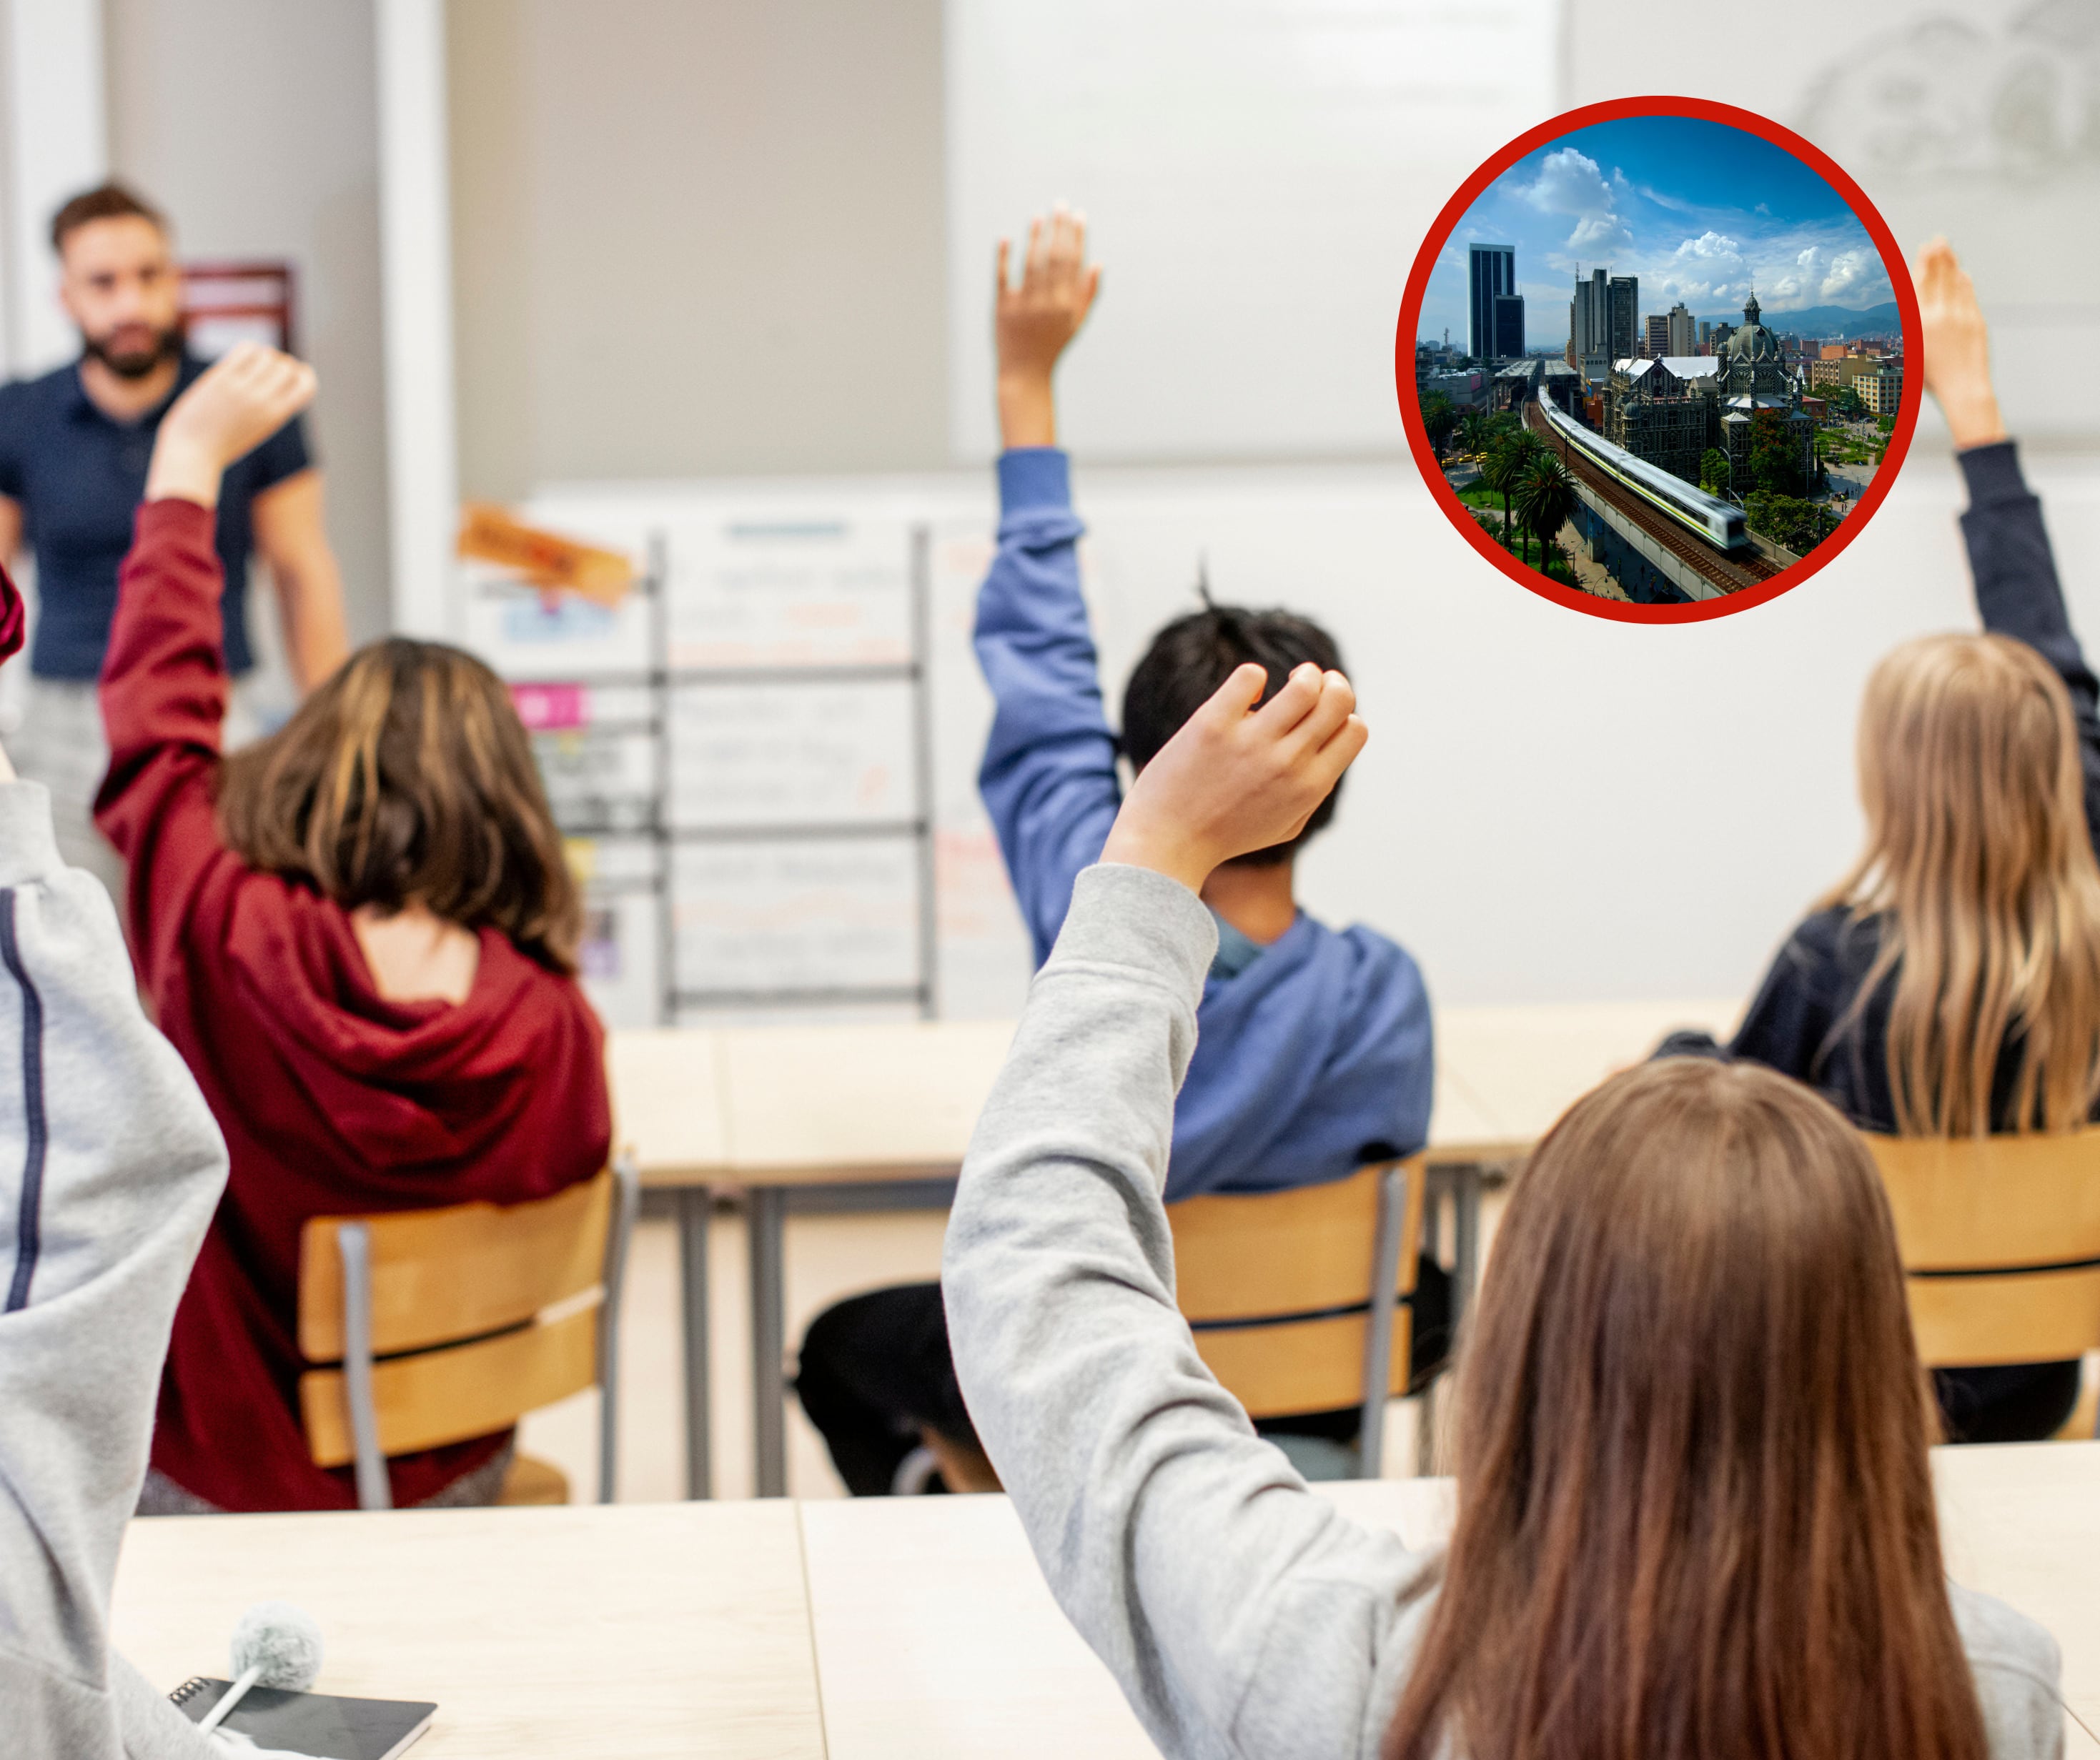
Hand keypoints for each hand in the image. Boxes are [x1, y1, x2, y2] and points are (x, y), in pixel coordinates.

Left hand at [146, 343, 317, 510]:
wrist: (193, 451)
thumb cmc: (224, 443)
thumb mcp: (258, 427)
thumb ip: (270, 406)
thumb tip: (276, 373)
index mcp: (277, 416)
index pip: (307, 385)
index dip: (304, 375)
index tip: (292, 376)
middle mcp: (263, 401)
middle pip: (287, 367)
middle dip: (282, 363)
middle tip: (267, 370)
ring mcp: (242, 389)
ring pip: (267, 355)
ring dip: (264, 355)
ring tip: (253, 364)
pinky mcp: (221, 378)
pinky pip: (245, 350)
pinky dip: (249, 348)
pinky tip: (242, 357)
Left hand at [995, 203, 1100, 448]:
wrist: (1024, 374)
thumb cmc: (1052, 346)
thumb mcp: (1076, 324)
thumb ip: (1088, 295)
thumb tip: (1097, 263)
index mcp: (1067, 305)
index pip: (1074, 263)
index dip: (1077, 237)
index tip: (1078, 215)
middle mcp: (1047, 303)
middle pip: (1054, 258)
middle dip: (1059, 229)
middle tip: (1060, 205)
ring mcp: (1023, 305)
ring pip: (1031, 264)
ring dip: (1035, 237)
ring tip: (1038, 216)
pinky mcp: (1002, 309)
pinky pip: (1002, 278)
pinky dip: (1003, 257)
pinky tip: (1006, 238)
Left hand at [1100, 662, 1366, 894]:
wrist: (1166, 845)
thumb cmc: (1225, 835)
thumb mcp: (1284, 825)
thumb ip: (1313, 791)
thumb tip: (1327, 750)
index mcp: (1309, 786)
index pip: (1356, 730)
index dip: (1345, 715)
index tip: (1321, 716)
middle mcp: (1288, 762)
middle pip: (1339, 698)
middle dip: (1332, 682)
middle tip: (1310, 684)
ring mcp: (1251, 742)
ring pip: (1305, 683)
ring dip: (1302, 673)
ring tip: (1284, 681)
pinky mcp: (1213, 724)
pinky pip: (1250, 677)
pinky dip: (1253, 676)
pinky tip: (1242, 694)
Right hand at [1915, 237, 2004, 449]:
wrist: (1963, 389)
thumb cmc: (1932, 378)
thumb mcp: (1913, 352)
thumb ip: (1914, 327)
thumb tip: (1914, 307)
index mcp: (1919, 323)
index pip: (1920, 286)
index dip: (1923, 265)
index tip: (1924, 249)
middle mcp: (1939, 315)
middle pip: (1938, 278)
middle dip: (1938, 257)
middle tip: (1937, 239)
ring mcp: (1960, 316)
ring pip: (1955, 282)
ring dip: (1951, 263)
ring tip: (1948, 248)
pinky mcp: (1975, 321)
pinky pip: (1968, 295)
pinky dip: (1964, 282)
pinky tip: (1962, 273)